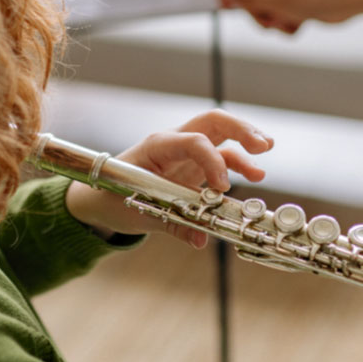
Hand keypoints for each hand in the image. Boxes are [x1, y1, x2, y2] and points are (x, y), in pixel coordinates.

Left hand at [64, 109, 273, 247]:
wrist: (98, 199)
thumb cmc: (112, 197)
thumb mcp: (140, 213)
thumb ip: (173, 224)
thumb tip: (200, 239)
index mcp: (158, 146)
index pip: (193, 141)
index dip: (212, 161)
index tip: (222, 187)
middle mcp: (176, 143)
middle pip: (214, 122)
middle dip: (242, 130)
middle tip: (264, 146)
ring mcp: (187, 154)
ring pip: (222, 138)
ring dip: (246, 146)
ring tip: (263, 164)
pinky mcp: (194, 168)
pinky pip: (222, 160)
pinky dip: (239, 166)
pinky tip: (254, 175)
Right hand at [220, 0, 359, 33]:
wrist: (344, 2)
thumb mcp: (273, 1)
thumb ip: (247, 0)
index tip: (224, 8)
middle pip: (250, 1)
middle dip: (257, 16)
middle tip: (269, 22)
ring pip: (268, 15)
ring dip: (276, 24)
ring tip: (289, 23)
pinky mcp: (298, 8)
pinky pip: (284, 21)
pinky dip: (289, 26)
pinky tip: (302, 24)